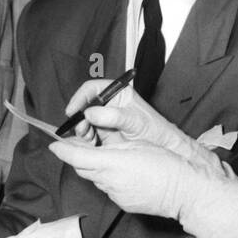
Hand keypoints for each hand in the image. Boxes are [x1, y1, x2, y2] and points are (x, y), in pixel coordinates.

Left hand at [49, 136, 206, 218]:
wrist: (185, 192)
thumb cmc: (166, 163)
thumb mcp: (138, 145)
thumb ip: (112, 146)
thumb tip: (95, 149)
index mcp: (112, 163)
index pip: (76, 157)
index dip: (63, 150)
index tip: (54, 145)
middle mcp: (109, 181)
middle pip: (83, 169)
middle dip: (79, 158)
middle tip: (80, 146)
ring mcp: (115, 195)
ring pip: (96, 179)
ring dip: (96, 169)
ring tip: (110, 159)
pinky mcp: (122, 204)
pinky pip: (109, 190)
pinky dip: (110, 180)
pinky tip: (125, 175)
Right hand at [62, 78, 197, 158]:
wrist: (164, 148)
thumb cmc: (155, 130)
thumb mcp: (135, 121)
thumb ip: (113, 116)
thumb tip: (90, 112)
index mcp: (118, 93)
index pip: (92, 89)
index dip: (80, 98)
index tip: (73, 110)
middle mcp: (109, 104)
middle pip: (85, 105)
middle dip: (79, 117)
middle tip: (81, 129)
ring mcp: (106, 119)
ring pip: (85, 121)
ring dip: (82, 130)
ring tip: (88, 138)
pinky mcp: (104, 134)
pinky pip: (89, 134)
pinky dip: (86, 140)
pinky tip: (90, 144)